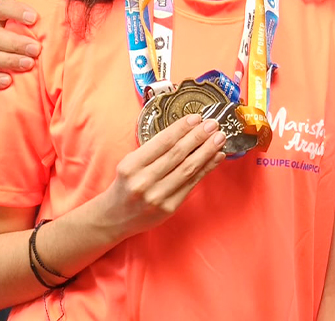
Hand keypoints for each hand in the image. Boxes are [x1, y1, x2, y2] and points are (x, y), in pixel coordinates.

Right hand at [96, 114, 226, 238]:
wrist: (115, 217)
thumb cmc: (126, 185)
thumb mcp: (131, 163)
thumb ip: (154, 150)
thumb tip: (187, 131)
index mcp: (131, 166)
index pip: (162, 142)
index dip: (182, 128)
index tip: (196, 117)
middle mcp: (143, 181)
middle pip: (177, 154)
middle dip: (198, 136)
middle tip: (213, 124)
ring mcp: (157, 196)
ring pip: (188, 168)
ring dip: (207, 151)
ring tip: (219, 138)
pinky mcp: (169, 207)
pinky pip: (192, 183)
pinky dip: (207, 168)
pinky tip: (217, 156)